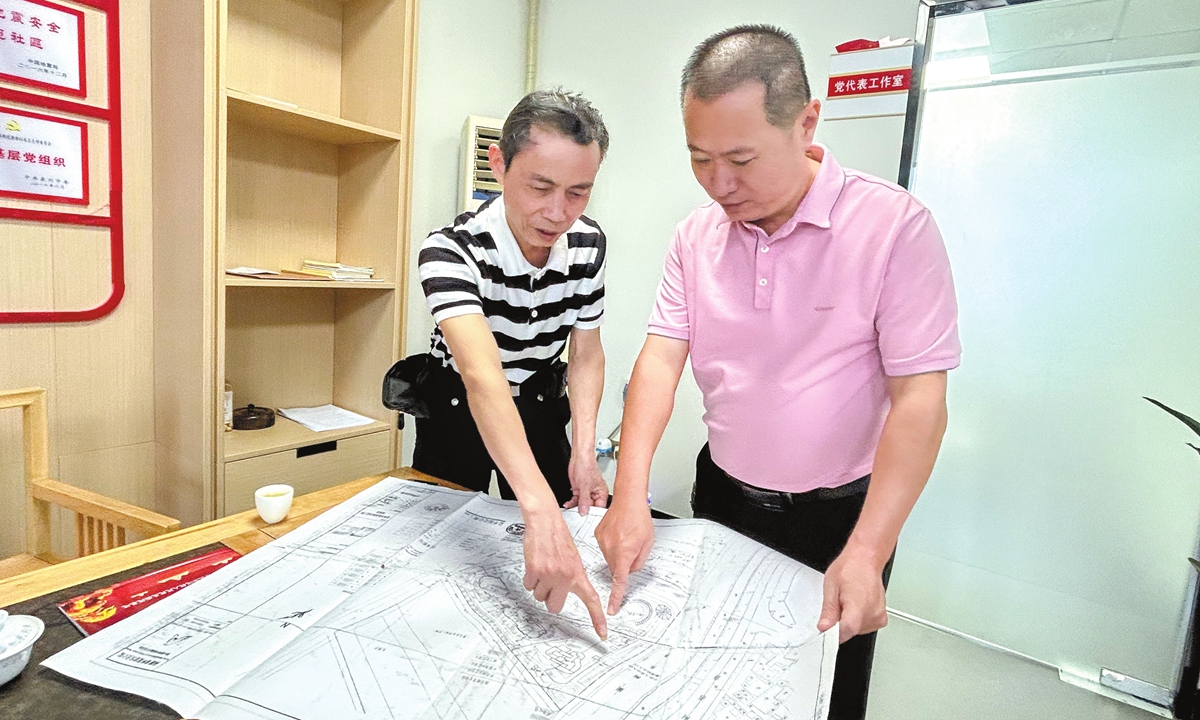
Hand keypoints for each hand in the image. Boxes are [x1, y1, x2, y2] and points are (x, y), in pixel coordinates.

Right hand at [522, 506, 607, 639]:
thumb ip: (572, 576)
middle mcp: (565, 577)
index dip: (597, 619)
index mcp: (578, 574)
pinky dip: (530, 579)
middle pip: (554, 606)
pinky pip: (529, 586)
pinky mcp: (534, 571)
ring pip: (539, 596)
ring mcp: (549, 575)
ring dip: (539, 586)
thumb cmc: (559, 538)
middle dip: (550, 598)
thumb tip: (568, 590)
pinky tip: (535, 565)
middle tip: (551, 584)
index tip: (602, 634)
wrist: (545, 522)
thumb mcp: (573, 559)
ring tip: (543, 568)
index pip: (591, 600)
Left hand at [565, 453, 608, 513]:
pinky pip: (575, 500)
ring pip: (581, 505)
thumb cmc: (587, 466)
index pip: (599, 508)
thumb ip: (584, 500)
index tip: (587, 519)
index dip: (593, 514)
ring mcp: (586, 493)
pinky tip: (568, 504)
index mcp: (602, 493)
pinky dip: (571, 503)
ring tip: (571, 510)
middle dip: (583, 511)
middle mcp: (595, 494)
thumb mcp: (585, 486)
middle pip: (590, 508)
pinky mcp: (579, 491)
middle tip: (577, 516)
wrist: (579, 458)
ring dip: (575, 507)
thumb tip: (584, 512)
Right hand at [594, 495, 653, 614]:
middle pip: (615, 567)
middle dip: (623, 563)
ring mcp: (602, 541)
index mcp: (624, 553)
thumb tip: (630, 570)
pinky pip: (605, 547)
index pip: (619, 581)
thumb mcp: (647, 544)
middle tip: (632, 547)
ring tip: (626, 536)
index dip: (615, 597)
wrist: (628, 499)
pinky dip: (612, 543)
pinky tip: (618, 532)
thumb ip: (638, 562)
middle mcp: (611, 549)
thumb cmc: (639, 519)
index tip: (612, 608)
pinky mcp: (598, 535)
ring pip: (610, 557)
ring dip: (617, 552)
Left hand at [816, 546, 888, 642]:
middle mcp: (872, 614)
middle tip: (838, 604)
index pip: (844, 633)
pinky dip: (857, 619)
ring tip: (849, 601)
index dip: (831, 633)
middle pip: (849, 632)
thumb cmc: (850, 567)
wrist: (866, 559)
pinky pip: (864, 627)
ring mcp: (878, 617)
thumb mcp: (831, 587)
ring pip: (856, 631)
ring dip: (848, 621)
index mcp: (859, 607)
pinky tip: (856, 605)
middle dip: (839, 623)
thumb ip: (828, 611)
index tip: (825, 630)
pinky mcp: (881, 618)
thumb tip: (824, 628)